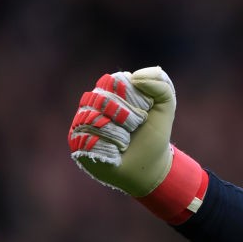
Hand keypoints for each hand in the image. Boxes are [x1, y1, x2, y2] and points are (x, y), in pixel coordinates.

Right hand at [69, 67, 206, 222]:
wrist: (148, 165)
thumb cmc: (154, 133)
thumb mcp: (166, 106)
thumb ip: (161, 84)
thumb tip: (135, 76)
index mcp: (112, 90)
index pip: (115, 80)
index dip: (133, 97)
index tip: (144, 111)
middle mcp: (93, 103)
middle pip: (103, 98)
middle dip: (127, 115)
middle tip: (136, 126)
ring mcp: (82, 122)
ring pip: (93, 118)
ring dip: (119, 132)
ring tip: (126, 139)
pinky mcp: (76, 142)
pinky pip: (88, 139)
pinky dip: (109, 146)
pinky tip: (116, 151)